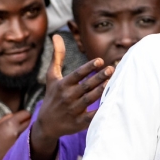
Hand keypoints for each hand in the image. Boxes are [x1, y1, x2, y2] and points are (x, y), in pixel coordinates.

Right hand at [31, 35, 110, 159]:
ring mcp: (73, 110)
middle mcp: (67, 97)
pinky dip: (99, 112)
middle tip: (112, 69)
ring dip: (101, 91)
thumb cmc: (52, 96)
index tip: (99, 61)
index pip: (77, 75)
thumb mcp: (52, 76)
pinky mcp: (78, 122)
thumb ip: (57, 56)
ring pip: (89, 99)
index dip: (88, 68)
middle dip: (99, 77)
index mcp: (63, 85)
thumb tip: (56, 35)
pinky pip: (91, 117)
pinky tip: (109, 103)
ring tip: (112, 82)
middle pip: (85, 86)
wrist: (47, 124)